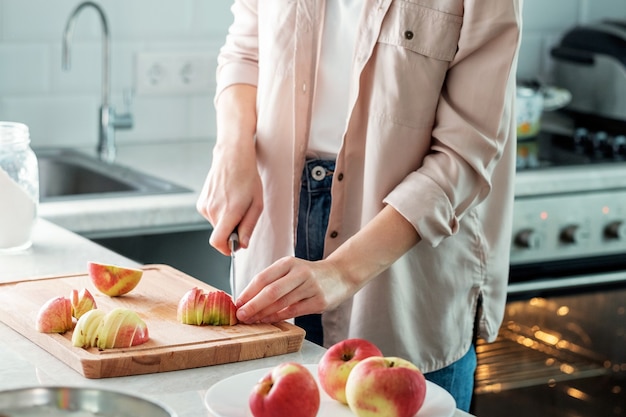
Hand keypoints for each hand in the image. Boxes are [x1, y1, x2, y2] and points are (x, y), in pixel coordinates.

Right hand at [196, 141, 262, 254]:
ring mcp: (204, 206)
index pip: (218, 242)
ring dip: (226, 220)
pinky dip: (220, 213)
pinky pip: (212, 216)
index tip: (234, 246)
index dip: (226, 249)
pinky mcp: (201, 202)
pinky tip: (227, 199)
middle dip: (231, 231)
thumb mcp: (257, 205)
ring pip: (216, 225)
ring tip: (235, 203)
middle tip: (243, 215)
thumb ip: (248, 227)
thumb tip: (242, 245)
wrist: (232, 157)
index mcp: (228, 212)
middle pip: (220, 234)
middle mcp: (213, 210)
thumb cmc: (248, 179)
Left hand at [235, 205, 420, 322]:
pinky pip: (294, 311)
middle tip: (240, 315)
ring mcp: (311, 287)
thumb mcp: (291, 269)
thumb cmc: (309, 275)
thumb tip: (247, 298)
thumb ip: (273, 280)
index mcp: (288, 262)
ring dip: (263, 314)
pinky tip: (268, 320)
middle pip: (271, 291)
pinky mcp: (319, 301)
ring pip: (281, 303)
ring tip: (251, 320)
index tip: (237, 303)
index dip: (248, 292)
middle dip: (253, 305)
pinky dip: (278, 317)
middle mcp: (300, 273)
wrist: (340, 274)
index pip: (263, 277)